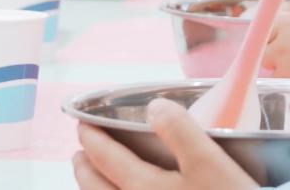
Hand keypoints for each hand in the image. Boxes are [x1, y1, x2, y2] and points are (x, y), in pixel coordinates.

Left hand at [73, 99, 257, 189]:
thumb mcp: (210, 162)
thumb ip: (180, 131)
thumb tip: (153, 107)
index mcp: (143, 188)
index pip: (107, 159)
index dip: (93, 139)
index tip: (83, 125)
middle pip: (96, 189)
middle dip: (85, 169)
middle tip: (80, 155)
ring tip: (93, 182)